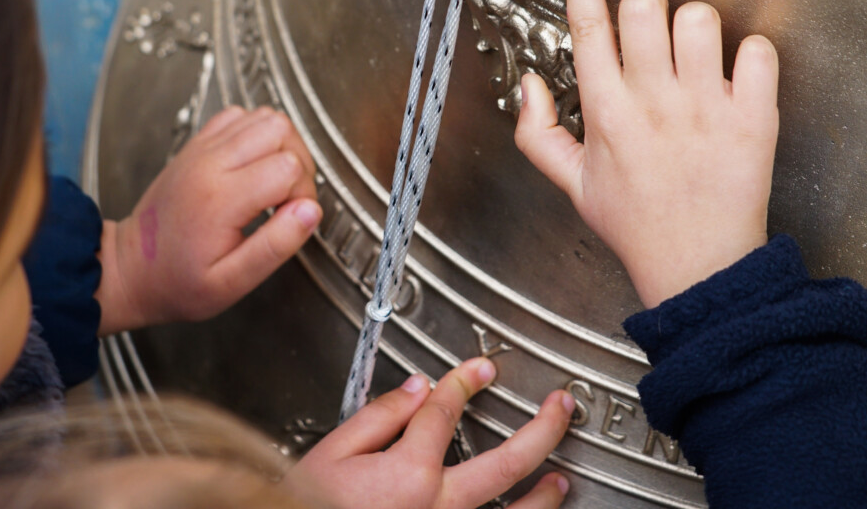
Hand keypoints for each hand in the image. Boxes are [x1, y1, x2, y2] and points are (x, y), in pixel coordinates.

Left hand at [98, 106, 320, 331]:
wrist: (130, 267)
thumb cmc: (179, 281)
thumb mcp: (231, 283)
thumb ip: (274, 246)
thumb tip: (309, 211)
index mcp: (220, 198)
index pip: (289, 166)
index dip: (304, 193)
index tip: (291, 219)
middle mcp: (210, 163)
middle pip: (280, 129)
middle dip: (299, 163)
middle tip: (287, 200)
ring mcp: (202, 148)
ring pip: (264, 117)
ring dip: (282, 146)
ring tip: (273, 183)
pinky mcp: (198, 144)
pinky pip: (240, 116)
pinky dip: (258, 134)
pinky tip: (254, 166)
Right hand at [284, 358, 572, 508]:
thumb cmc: (305, 507)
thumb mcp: (333, 454)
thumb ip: (379, 417)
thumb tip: (415, 388)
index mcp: (410, 474)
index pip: (445, 412)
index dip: (464, 384)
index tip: (480, 370)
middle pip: (508, 463)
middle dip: (542, 429)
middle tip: (561, 407)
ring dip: (544, 495)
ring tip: (560, 476)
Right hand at [514, 0, 779, 308]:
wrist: (699, 268)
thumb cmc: (635, 224)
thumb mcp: (572, 184)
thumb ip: (538, 133)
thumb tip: (530, 85)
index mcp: (606, 113)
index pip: (587, 26)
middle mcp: (653, 103)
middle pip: (646, 6)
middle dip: (646, 7)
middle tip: (651, 36)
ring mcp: (705, 109)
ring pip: (700, 18)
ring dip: (695, 29)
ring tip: (694, 61)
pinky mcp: (754, 118)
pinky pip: (758, 50)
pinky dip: (749, 55)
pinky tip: (734, 79)